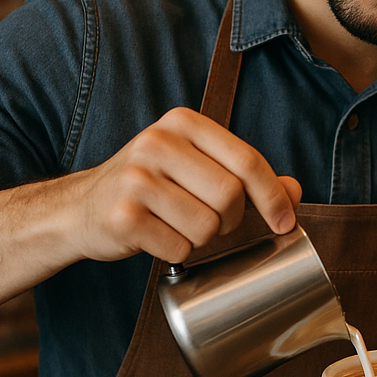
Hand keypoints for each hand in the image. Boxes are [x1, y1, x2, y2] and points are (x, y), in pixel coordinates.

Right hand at [68, 106, 300, 265]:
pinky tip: (156, 237)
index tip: (285, 222)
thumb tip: (295, 192)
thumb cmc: (150, 187)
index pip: (246, 159)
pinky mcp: (121, 216)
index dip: (273, 196)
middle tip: (212, 222)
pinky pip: (178, 249)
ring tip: (177, 225)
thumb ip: (246, 175)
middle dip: (231, 221)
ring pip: (206, 227)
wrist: (81, 208)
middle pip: (230, 196)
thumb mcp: (197, 167)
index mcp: (183, 123)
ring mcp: (135, 179)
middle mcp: (157, 142)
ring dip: (201, 239)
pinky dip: (176, 253)